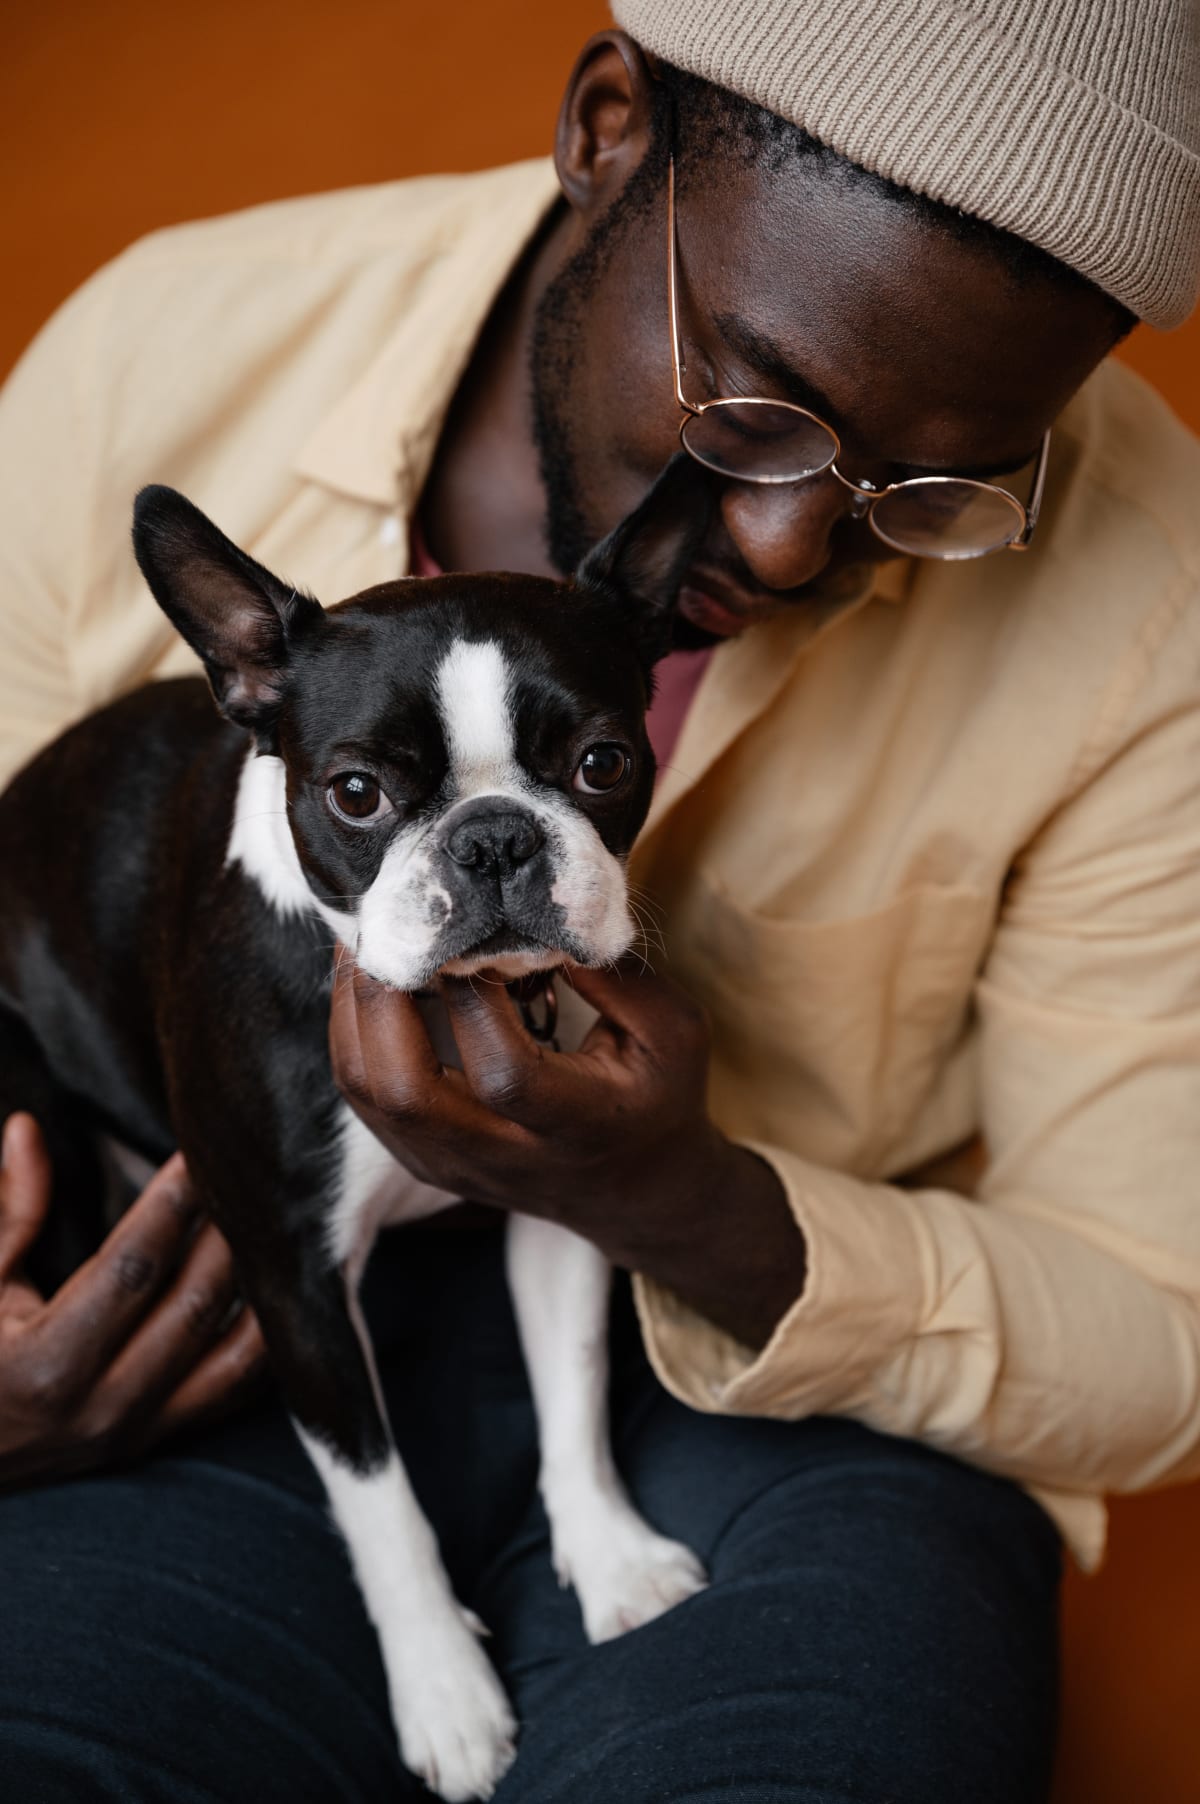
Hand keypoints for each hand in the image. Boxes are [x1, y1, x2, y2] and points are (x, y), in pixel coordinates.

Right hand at [0, 1112, 266, 1488]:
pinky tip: (280, 1292)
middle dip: (228, 1233)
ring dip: (261, 1286)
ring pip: (232, 1354)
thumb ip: (13, 1211)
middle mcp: (102, 1406)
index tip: (199, 1151)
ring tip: (277, 1225)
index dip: (173, 1203)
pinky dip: (264, 1343)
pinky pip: (233, 1393)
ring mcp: (136, 1433)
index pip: (134, 1265)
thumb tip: (25, 1127)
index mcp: (48, 1363)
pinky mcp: (155, 1446)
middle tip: (252, 1176)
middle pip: (195, 1304)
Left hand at [330, 957, 805, 1347]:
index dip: (474, 999)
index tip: (469, 936)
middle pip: (406, 1093)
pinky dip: (355, 1034)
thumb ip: (613, 975)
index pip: (503, 1073)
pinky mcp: (424, 1161)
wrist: (636, 1190)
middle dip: (382, 1000)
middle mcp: (502, 1155)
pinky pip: (365, 1099)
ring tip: (365, 945)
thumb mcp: (672, 1031)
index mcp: (573, 1125)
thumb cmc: (658, 1097)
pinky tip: (371, 986)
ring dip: (353, 1012)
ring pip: (369, 1095)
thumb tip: (535, 918)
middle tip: (386, 927)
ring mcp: (453, 1165)